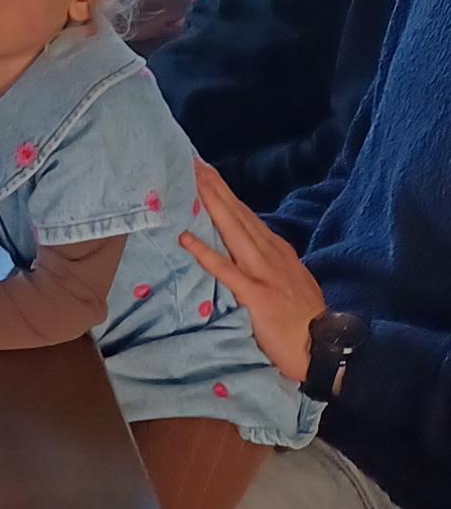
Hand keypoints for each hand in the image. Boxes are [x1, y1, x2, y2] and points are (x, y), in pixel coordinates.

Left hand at [181, 159, 325, 382]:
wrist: (324, 345)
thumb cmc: (305, 319)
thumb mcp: (292, 281)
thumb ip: (273, 264)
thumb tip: (254, 251)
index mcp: (277, 251)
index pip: (248, 216)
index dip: (227, 195)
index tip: (210, 174)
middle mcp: (270, 254)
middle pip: (238, 215)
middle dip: (216, 188)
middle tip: (194, 163)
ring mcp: (263, 272)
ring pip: (233, 231)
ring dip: (212, 205)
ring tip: (193, 183)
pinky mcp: (256, 294)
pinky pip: (225, 270)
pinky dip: (205, 252)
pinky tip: (186, 238)